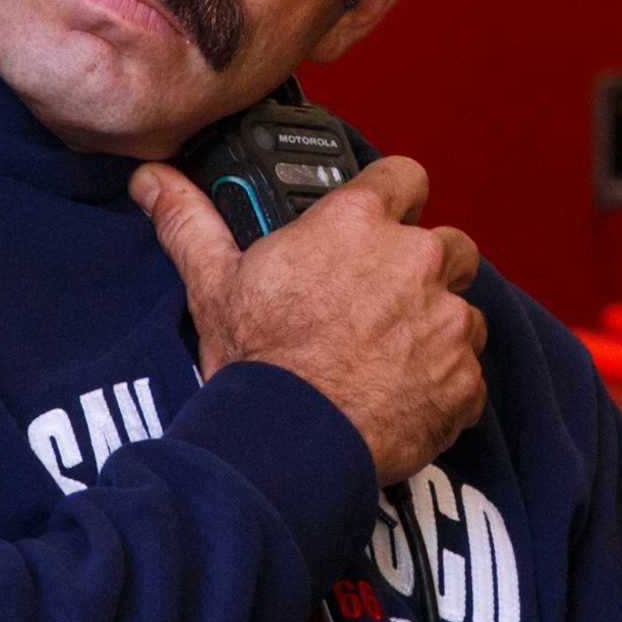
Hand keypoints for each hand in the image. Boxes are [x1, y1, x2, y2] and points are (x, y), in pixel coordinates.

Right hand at [132, 153, 486, 485]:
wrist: (290, 445)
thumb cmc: (256, 361)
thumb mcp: (214, 283)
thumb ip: (190, 221)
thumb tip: (153, 180)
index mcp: (359, 223)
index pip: (405, 176)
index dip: (394, 196)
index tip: (381, 220)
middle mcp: (415, 261)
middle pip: (449, 245)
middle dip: (426, 268)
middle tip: (382, 301)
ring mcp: (448, 321)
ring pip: (465, 310)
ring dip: (438, 327)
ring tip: (390, 356)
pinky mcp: (464, 380)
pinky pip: (468, 374)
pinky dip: (445, 385)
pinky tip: (403, 398)